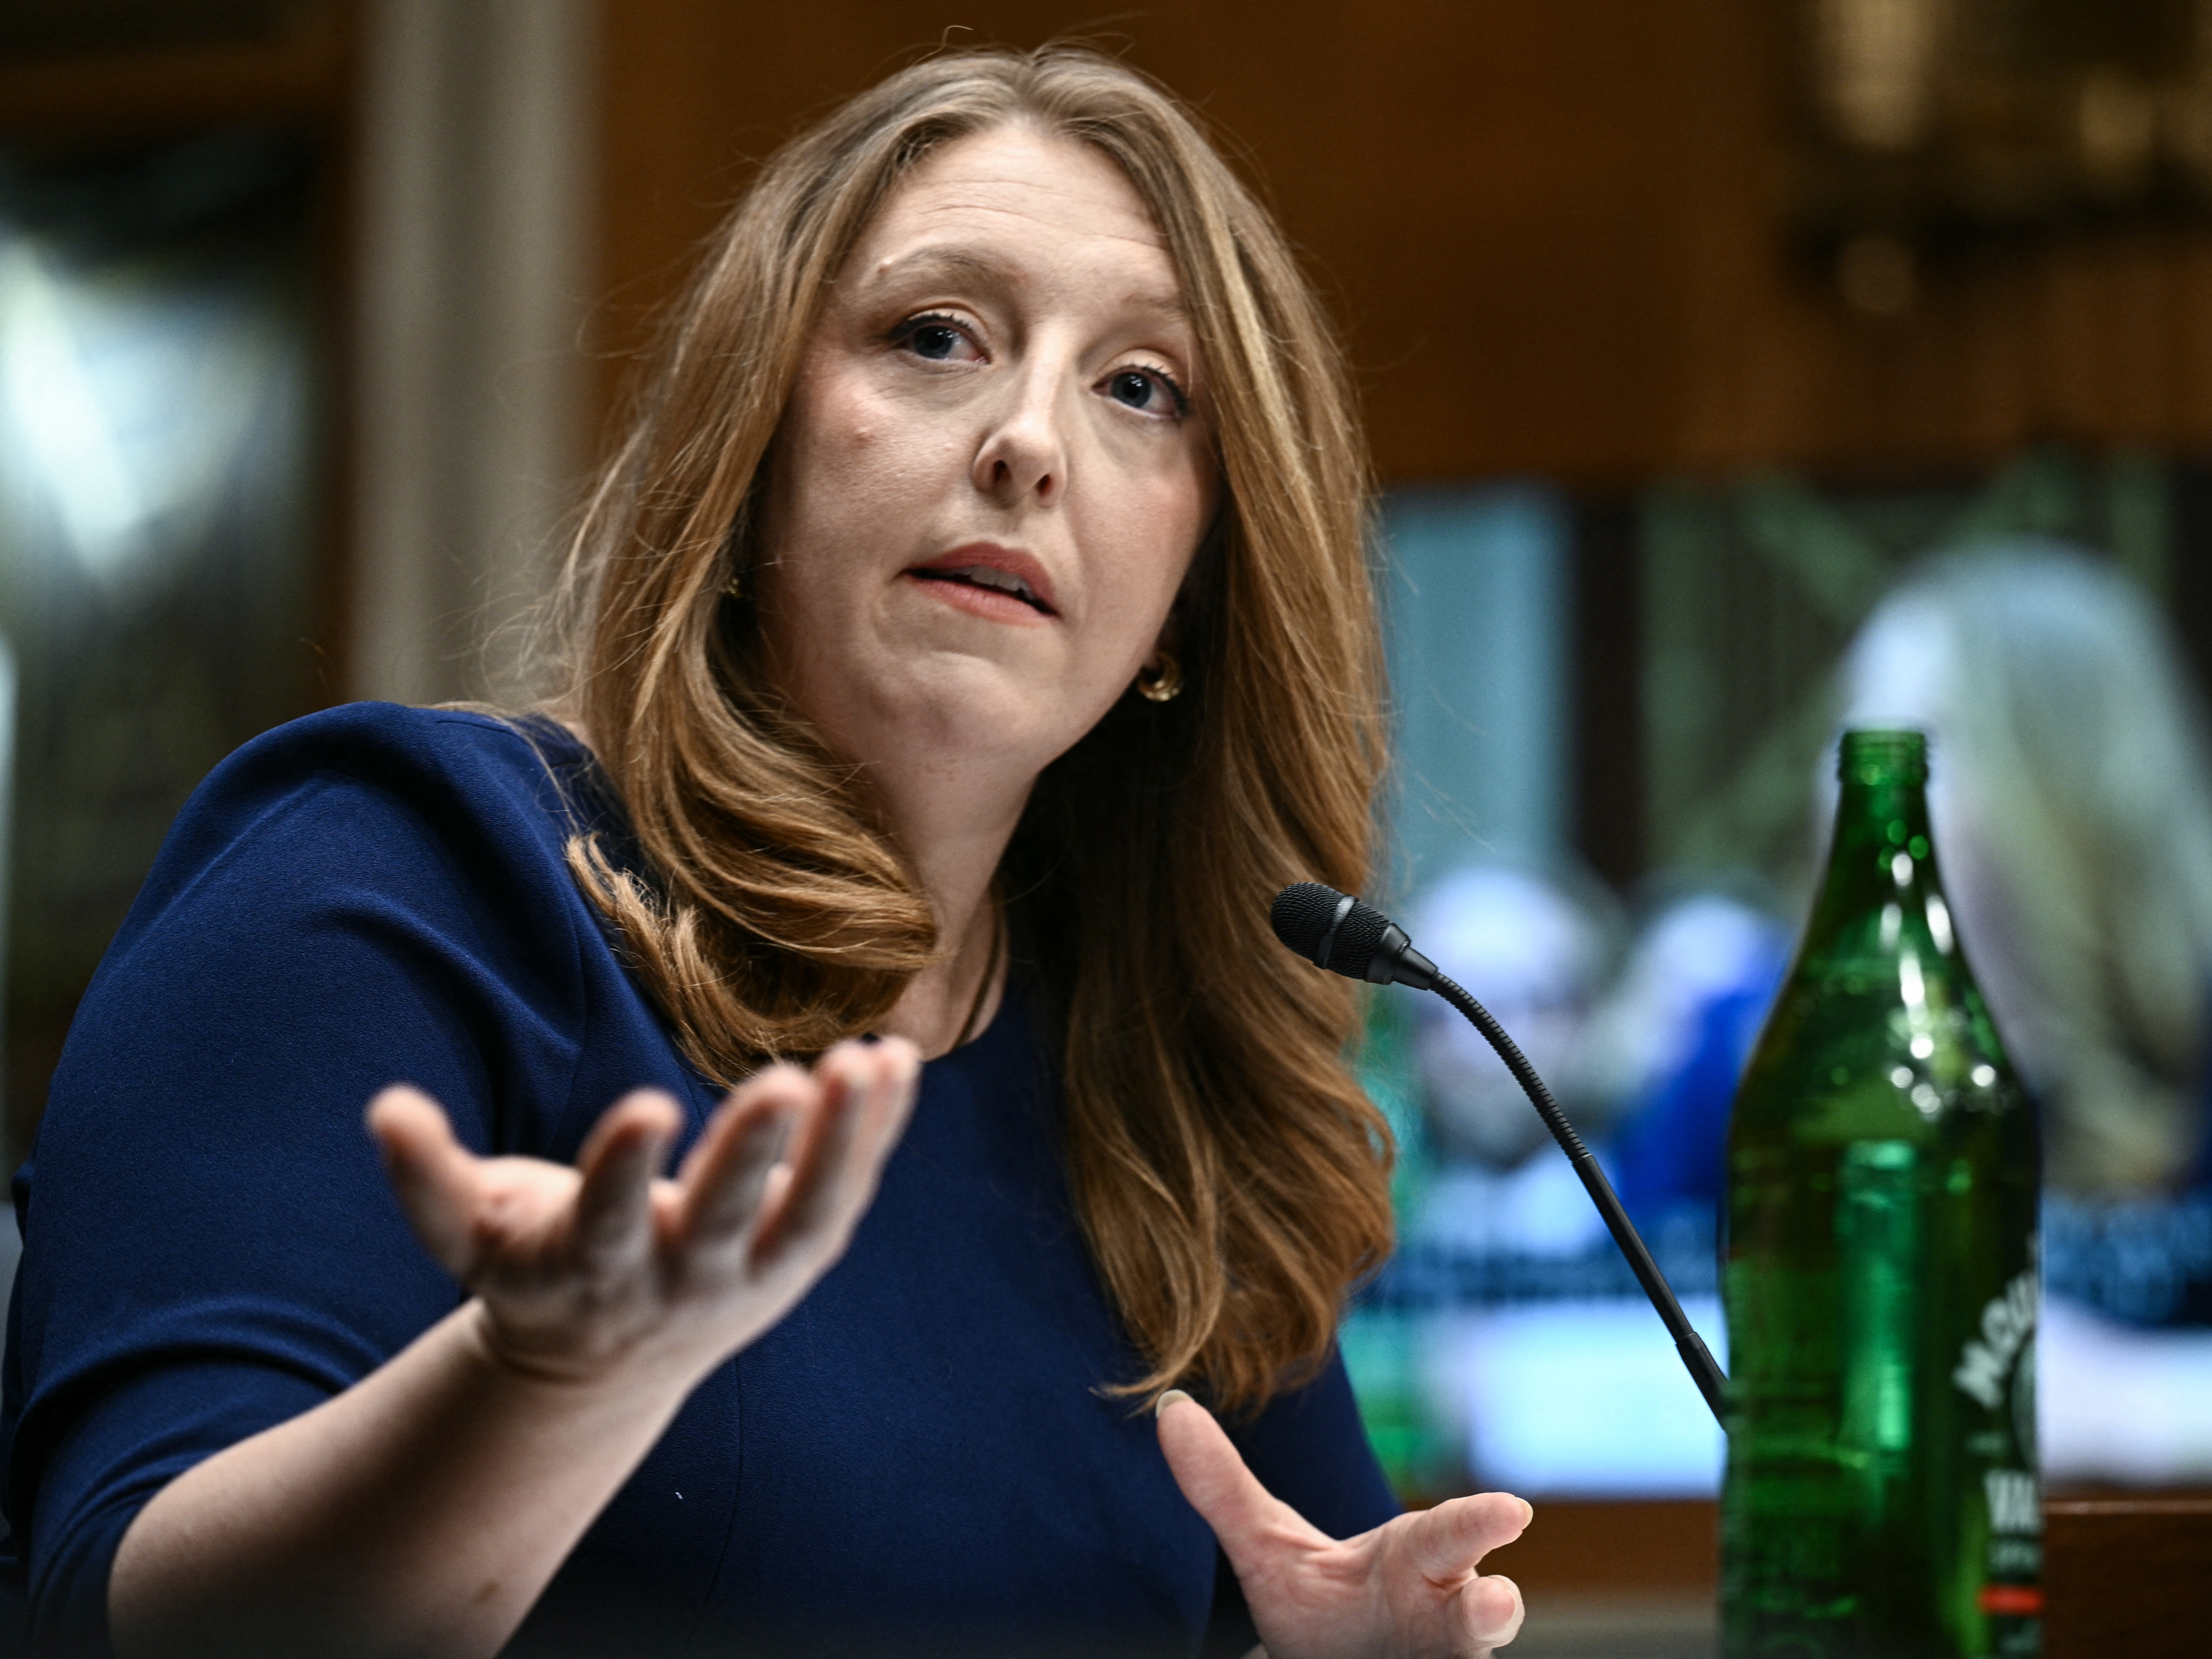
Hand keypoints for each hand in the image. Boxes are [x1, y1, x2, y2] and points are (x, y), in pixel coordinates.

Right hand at [368, 1039, 919, 1391]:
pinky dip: (878, 1131)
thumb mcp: (466, 1237)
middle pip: (723, 1220)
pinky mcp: (800, 1255)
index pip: (609, 1220)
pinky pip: (850, 1190)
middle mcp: (679, 1278)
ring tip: (866, 1061)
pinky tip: (898, 1057)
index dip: (624, 1166)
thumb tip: (385, 1108)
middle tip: (788, 1077)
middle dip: (752, 1151)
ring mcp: (752, 1273)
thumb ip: (425, 1180)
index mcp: (592, 1267)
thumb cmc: (532, 1269)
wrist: (603, 1360)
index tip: (648, 1103)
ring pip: (809, 1216)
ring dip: (844, 1142)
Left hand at [1157, 1391, 1527, 1657]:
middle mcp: (1442, 1616)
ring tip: (1481, 1628)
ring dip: (1470, 1649)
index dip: (1482, 1521)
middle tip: (1496, 1603)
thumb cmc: (1316, 1602)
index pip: (1449, 1533)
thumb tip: (1170, 1411)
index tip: (1513, 1510)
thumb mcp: (1264, 1547)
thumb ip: (1221, 1487)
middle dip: (1489, 1610)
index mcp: (1413, 1558)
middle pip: (1474, 1613)